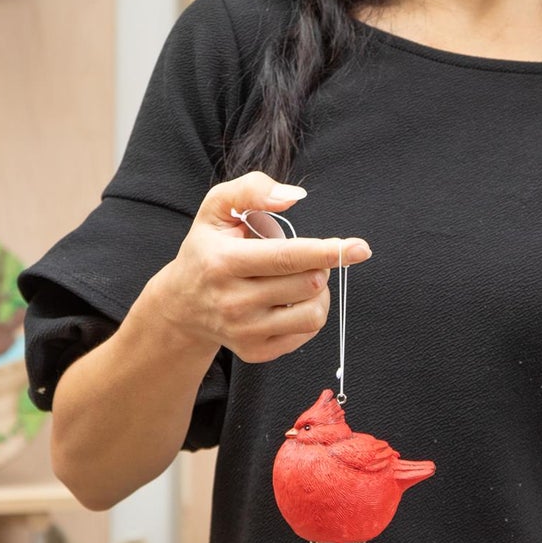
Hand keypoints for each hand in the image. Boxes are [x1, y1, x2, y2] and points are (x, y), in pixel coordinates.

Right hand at [150, 171, 370, 364]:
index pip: (287, 258)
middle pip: (307, 284)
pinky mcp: (255, 353)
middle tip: (302, 257)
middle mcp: (232, 302)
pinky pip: (306, 333)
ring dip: (318, 291)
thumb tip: (294, 196)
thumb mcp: (216, 208)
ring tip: (299, 279)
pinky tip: (289, 301)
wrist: (181, 305)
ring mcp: (244, 332)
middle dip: (318, 265)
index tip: (360, 248)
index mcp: (223, 262)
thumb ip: (252, 189)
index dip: (327, 252)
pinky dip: (308, 313)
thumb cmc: (207, 250)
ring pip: (313, 313)